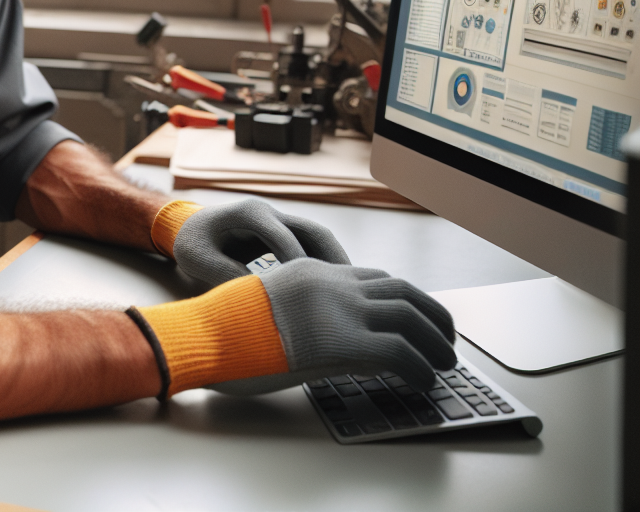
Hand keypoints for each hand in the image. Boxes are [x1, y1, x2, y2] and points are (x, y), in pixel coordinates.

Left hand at [173, 197, 350, 286]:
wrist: (184, 226)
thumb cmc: (190, 241)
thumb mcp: (198, 259)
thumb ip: (224, 275)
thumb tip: (259, 300)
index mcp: (249, 213)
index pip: (285, 238)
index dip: (299, 266)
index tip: (313, 295)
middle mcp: (269, 212)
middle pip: (313, 231)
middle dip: (334, 260)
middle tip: (354, 292)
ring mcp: (277, 220)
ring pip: (316, 238)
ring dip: (334, 262)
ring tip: (352, 294)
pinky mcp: (280, 233)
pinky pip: (308, 246)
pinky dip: (323, 265)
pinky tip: (333, 290)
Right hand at [216, 259, 455, 395]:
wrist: (207, 331)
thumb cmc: (224, 328)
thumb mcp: (264, 305)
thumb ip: (294, 308)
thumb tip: (309, 330)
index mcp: (313, 272)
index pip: (373, 277)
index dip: (402, 297)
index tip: (415, 316)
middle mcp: (332, 283)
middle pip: (401, 289)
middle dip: (432, 313)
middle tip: (445, 337)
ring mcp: (340, 309)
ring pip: (411, 316)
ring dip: (436, 340)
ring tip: (445, 362)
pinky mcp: (345, 342)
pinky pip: (402, 353)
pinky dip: (422, 367)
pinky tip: (426, 382)